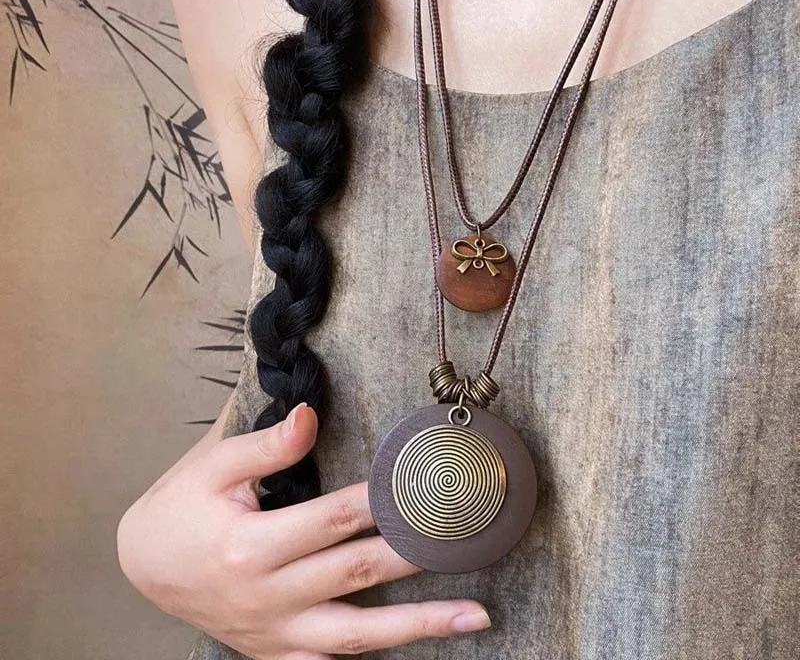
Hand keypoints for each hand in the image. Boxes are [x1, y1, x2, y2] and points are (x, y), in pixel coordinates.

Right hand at [116, 401, 491, 658]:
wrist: (145, 566)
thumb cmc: (182, 508)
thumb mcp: (214, 467)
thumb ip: (267, 446)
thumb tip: (310, 416)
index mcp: (250, 546)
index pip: (334, 518)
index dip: (383, 501)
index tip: (426, 486)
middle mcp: (267, 597)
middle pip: (356, 573)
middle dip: (416, 556)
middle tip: (469, 542)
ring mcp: (275, 633)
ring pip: (358, 634)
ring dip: (420, 625)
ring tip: (475, 615)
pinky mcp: (276, 652)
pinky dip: (376, 658)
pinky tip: (421, 650)